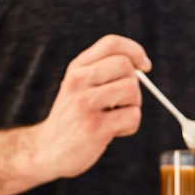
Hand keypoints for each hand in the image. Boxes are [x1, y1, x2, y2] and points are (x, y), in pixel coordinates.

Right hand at [33, 34, 151, 180]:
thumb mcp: (80, 88)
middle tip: (123, 102)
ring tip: (116, 117)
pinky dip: (130, 126)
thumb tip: (141, 66)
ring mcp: (86, 103)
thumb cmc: (75, 118)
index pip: (111, 44)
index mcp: (77, 69)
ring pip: (132, 90)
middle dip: (135, 85)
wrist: (49, 150)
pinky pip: (132, 117)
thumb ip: (103, 73)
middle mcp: (79, 81)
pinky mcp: (96, 127)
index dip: (134, 51)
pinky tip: (114, 132)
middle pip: (126, 66)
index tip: (145, 66)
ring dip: (133, 107)